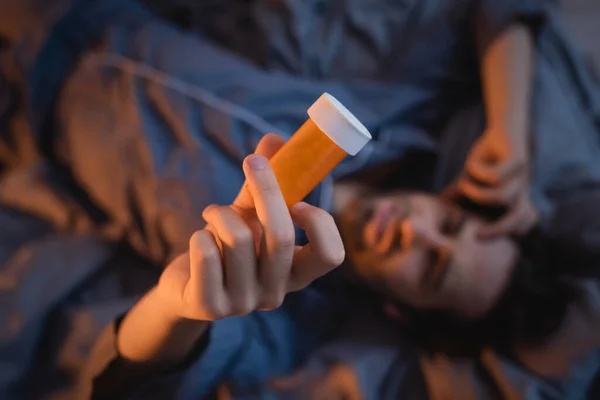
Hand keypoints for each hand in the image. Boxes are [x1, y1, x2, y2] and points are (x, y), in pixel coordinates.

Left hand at [156, 134, 344, 320]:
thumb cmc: (226, 246)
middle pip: (281, 236)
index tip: (297, 201)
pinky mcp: (209, 307)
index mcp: (296, 273)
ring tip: (212, 214)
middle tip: (250, 161)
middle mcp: (276, 293)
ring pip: (239, 239)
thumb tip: (275, 138)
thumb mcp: (249, 215)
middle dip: (265, 190)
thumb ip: (263, 184)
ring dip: (221, 214)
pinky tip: (200, 240)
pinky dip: (200, 235)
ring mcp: (244, 304)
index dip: (318, 223)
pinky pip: (207, 254)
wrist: (185, 284)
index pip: (331, 255)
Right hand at [454, 126, 536, 236]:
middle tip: (477, 235)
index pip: (523, 224)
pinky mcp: (519, 159)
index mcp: (515, 197)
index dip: (509, 233)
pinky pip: (497, 175)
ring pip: (504, 197)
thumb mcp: (472, 176)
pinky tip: (471, 165)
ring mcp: (522, 175)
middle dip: (498, 229)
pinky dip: (479, 172)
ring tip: (464, 184)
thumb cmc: (489, 154)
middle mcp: (522, 189)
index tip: (481, 235)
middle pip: (520, 218)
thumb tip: (442, 203)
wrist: (504, 124)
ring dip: (479, 194)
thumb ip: (461, 191)